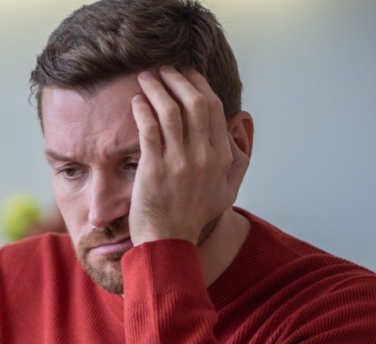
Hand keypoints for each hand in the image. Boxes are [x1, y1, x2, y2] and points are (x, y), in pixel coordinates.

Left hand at [128, 66, 249, 244]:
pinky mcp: (154, 169)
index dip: (199, 85)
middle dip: (178, 79)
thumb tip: (240, 123)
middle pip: (194, 103)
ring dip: (157, 88)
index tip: (186, 73)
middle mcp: (203, 157)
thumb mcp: (227, 189)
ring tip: (145, 77)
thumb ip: (238, 157)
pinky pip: (149, 129)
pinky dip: (142, 110)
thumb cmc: (194, 216)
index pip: (214, 109)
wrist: (169, 242)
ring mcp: (179, 162)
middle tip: (163, 69)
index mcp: (221, 158)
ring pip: (170, 112)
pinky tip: (136, 100)